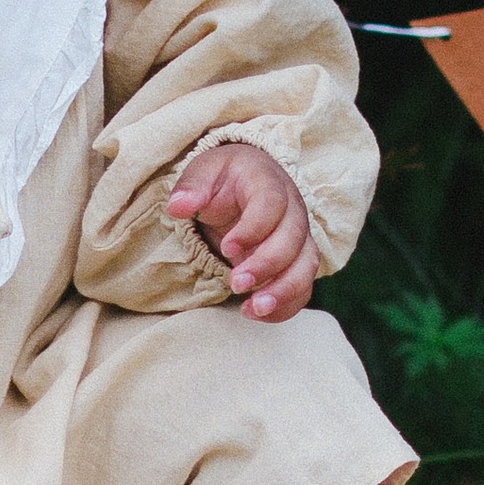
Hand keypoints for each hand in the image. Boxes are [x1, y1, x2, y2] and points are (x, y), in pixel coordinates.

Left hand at [165, 141, 317, 319]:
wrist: (244, 182)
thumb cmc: (224, 178)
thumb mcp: (204, 171)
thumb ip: (192, 185)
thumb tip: (179, 206)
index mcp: (268, 182)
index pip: (271, 204)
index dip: (253, 228)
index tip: (227, 248)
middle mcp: (292, 209)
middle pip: (292, 239)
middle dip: (266, 266)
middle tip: (236, 284)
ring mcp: (299, 237)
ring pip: (305, 265)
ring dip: (283, 291)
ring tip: (254, 309)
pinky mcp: (297, 261)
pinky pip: (303, 286)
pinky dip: (285, 304)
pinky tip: (257, 313)